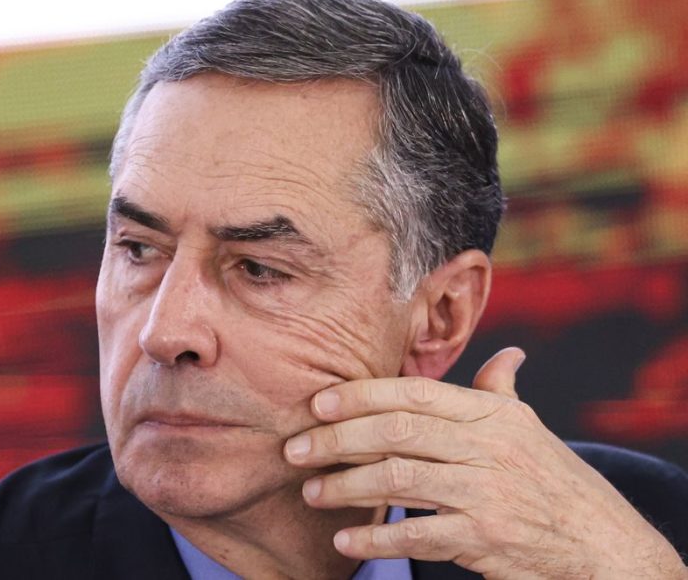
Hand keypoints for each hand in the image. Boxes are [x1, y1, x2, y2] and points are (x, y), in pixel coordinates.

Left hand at [283, 348, 686, 578]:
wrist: (602, 544)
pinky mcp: (485, 538)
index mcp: (491, 415)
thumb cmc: (554, 481)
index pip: (415, 393)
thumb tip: (507, 354)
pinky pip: (418, 535)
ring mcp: (486, 493)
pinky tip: (345, 539)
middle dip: (338, 439)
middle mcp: (488, 447)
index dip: (361, 395)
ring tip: (311, 491)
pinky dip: (376, 538)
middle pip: (398, 432)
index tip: (318, 403)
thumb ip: (502, 393)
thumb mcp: (531, 430)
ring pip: (400, 479)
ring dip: (346, 486)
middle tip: (295, 449)